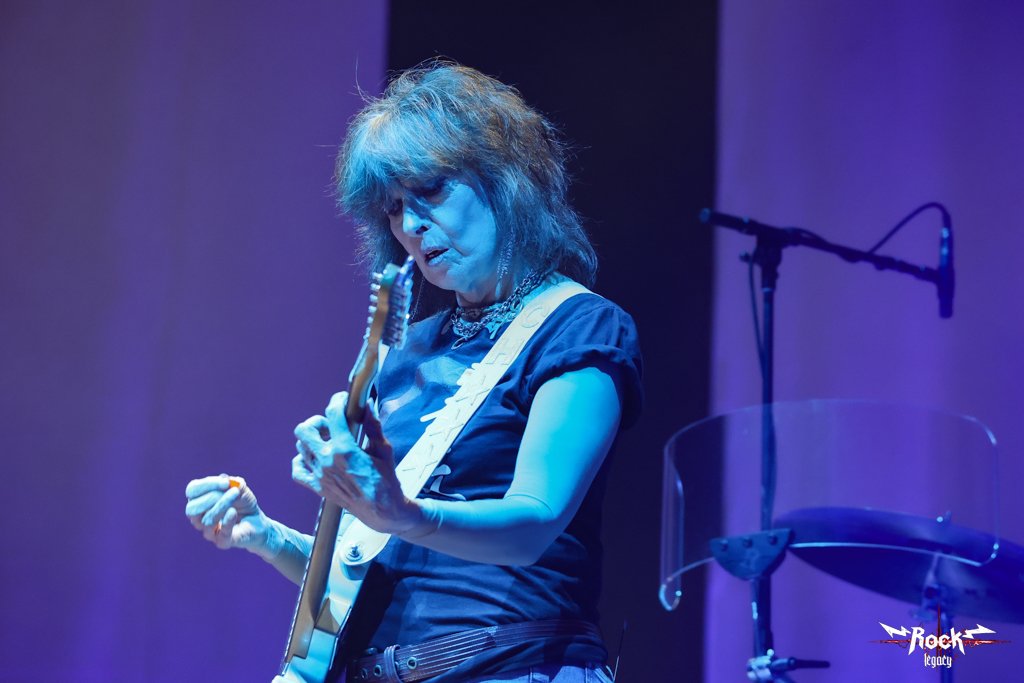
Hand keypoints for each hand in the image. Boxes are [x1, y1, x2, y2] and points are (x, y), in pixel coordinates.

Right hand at [184, 475, 271, 553]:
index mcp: (199, 501)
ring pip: (206, 521)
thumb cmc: (243, 503)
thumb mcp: (240, 489)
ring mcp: (209, 532)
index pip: (192, 491)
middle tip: (233, 491)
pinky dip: (227, 521)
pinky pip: (221, 533)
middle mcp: (199, 518)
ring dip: (223, 505)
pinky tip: (233, 512)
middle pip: (192, 509)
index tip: (226, 482)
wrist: (257, 522)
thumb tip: (225, 480)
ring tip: (236, 496)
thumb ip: (232, 483)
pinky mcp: (222, 542)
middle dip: (211, 497)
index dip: (206, 485)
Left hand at [291, 391, 421, 534]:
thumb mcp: (383, 449)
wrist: (382, 511)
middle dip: (317, 421)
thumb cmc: (386, 481)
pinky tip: (315, 458)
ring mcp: (319, 475)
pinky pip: (297, 470)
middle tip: (331, 424)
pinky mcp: (317, 487)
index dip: (337, 401)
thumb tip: (367, 405)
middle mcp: (327, 461)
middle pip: (304, 429)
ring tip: (327, 441)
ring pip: (300, 447)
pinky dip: (302, 461)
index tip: (343, 400)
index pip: (332, 414)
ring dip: (312, 440)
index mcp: (345, 449)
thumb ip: (373, 426)